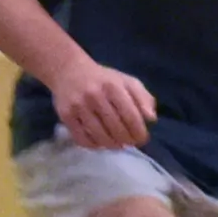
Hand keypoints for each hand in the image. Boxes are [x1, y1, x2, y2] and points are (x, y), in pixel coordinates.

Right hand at [44, 58, 159, 152]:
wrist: (69, 71)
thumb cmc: (104, 79)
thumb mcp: (127, 81)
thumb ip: (143, 98)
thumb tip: (151, 119)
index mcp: (114, 87)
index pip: (130, 115)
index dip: (138, 131)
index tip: (143, 139)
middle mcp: (95, 96)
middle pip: (115, 127)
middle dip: (126, 139)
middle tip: (131, 144)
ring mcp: (78, 106)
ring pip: (98, 134)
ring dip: (111, 145)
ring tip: (118, 146)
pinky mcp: (66, 115)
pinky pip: (81, 137)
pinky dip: (93, 145)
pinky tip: (100, 145)